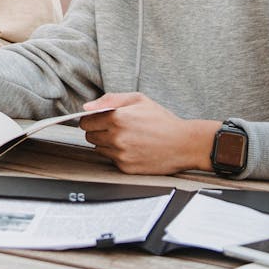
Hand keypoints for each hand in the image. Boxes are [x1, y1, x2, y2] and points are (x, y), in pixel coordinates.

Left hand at [79, 92, 215, 174]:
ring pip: (99, 149)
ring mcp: (121, 155)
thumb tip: (87, 107)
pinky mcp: (126, 168)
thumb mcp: (138, 99)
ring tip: (125, 137)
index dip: (91, 119)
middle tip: (113, 128)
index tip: (97, 119)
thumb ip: (110, 100)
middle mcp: (116, 138)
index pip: (85, 122)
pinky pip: (111, 160)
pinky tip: (131, 148)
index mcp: (116, 118)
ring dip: (106, 143)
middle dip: (97, 131)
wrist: (183, 144)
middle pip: (89, 136)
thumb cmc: (162, 120)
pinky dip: (117, 155)